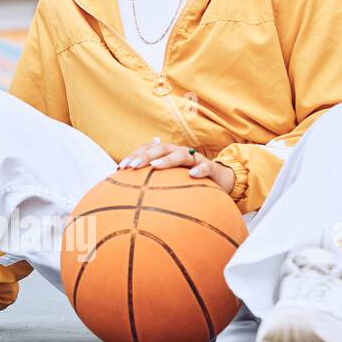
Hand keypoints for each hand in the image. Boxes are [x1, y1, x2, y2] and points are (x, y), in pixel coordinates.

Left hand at [117, 137, 236, 194]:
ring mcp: (195, 159)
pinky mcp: (210, 167)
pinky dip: (199, 170)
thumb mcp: (170, 181)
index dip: (134, 155)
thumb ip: (154, 182)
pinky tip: (192, 176)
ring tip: (156, 165)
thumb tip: (129, 193)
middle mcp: (180, 152)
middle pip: (162, 147)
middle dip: (146, 155)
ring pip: (181, 154)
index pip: (149, 149)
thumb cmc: (188, 181)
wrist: (220, 181)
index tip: (121, 167)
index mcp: (168, 154)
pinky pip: (205, 166)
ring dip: (168, 159)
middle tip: (133, 166)